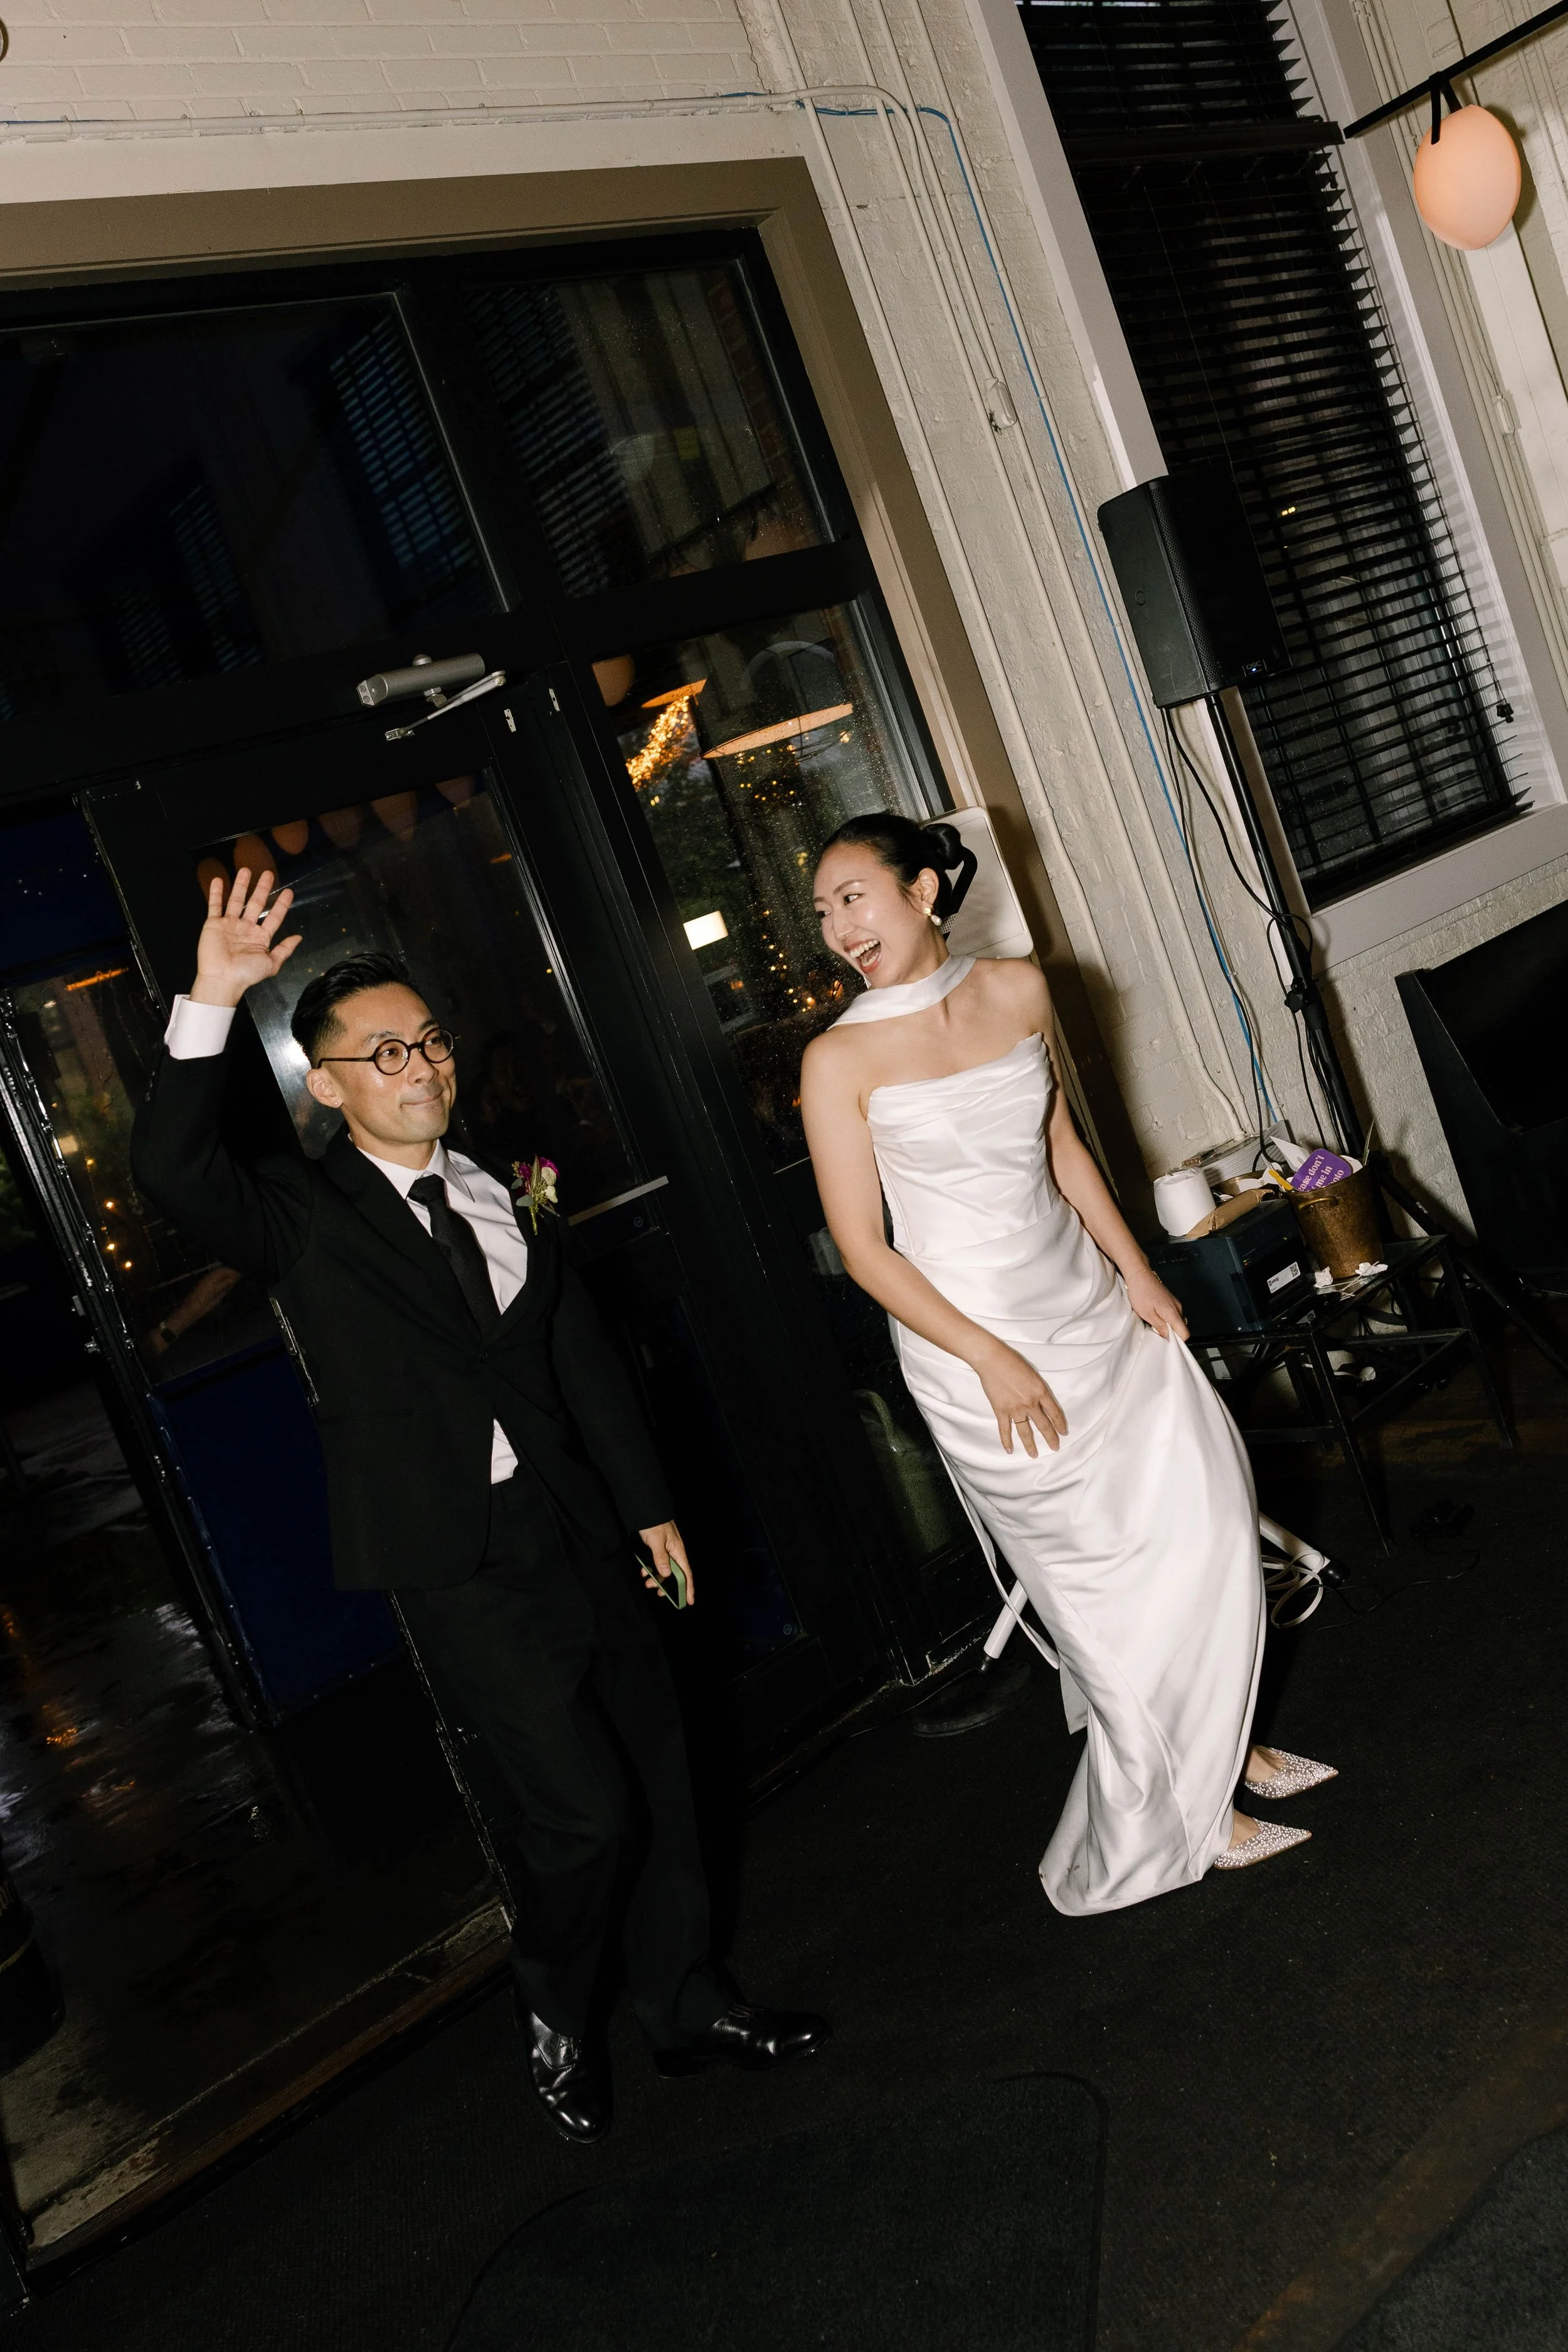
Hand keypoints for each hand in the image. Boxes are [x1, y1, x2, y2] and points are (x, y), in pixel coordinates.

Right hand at [190, 868, 302, 1008]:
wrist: (222, 978)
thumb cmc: (247, 973)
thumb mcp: (271, 964)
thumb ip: (284, 950)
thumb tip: (299, 937)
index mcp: (261, 937)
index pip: (274, 916)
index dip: (281, 904)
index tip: (289, 891)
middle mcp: (246, 928)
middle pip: (256, 904)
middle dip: (262, 889)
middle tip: (268, 873)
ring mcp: (229, 924)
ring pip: (236, 900)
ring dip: (241, 885)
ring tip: (246, 870)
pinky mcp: (214, 924)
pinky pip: (215, 905)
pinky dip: (216, 893)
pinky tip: (219, 879)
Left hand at [637, 1520, 694, 1605]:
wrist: (647, 1509)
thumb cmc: (653, 1523)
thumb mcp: (656, 1541)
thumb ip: (661, 1558)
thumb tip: (666, 1574)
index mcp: (678, 1551)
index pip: (686, 1574)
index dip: (688, 1588)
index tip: (689, 1601)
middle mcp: (674, 1552)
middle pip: (675, 1574)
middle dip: (668, 1585)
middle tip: (659, 1592)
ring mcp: (667, 1550)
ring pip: (665, 1569)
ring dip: (657, 1577)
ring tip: (647, 1582)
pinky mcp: (659, 1548)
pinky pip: (658, 1563)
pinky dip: (651, 1569)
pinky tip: (644, 1572)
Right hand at [973, 1341, 1066, 1456]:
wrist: (992, 1360)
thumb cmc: (1013, 1361)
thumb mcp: (1033, 1373)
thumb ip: (1038, 1389)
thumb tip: (1041, 1402)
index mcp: (1041, 1391)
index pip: (1055, 1413)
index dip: (1060, 1424)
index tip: (1063, 1432)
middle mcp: (1030, 1403)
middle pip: (1044, 1425)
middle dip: (1051, 1438)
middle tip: (1055, 1447)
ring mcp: (1015, 1409)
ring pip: (1025, 1431)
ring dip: (1030, 1445)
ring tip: (1034, 1455)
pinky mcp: (1001, 1411)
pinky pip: (1005, 1429)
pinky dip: (1006, 1441)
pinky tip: (1010, 1450)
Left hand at [1125, 1262, 1187, 1340]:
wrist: (1139, 1275)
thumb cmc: (1141, 1293)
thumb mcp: (1147, 1314)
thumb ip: (1160, 1327)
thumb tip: (1169, 1338)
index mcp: (1173, 1313)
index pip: (1185, 1333)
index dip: (1178, 1341)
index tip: (1167, 1344)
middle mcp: (1178, 1308)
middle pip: (1181, 1328)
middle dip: (1172, 1334)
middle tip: (1157, 1333)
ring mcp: (1175, 1303)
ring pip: (1177, 1321)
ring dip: (1168, 1326)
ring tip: (1154, 1324)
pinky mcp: (1171, 1301)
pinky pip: (1173, 1315)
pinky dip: (1166, 1319)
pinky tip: (1156, 1316)